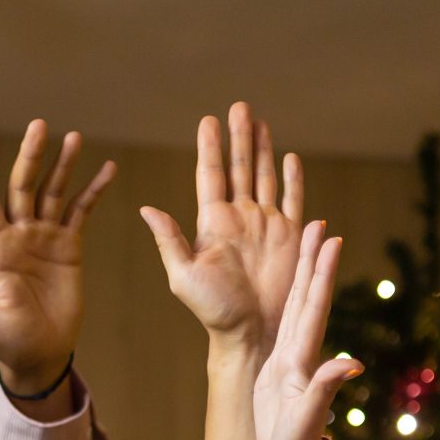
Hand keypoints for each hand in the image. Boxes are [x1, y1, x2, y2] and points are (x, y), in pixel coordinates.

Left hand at [0, 120, 115, 394]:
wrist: (40, 354)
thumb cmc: (6, 341)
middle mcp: (18, 235)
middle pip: (23, 186)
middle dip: (30, 156)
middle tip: (39, 125)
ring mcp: (44, 238)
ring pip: (53, 192)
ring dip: (62, 165)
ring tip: (73, 137)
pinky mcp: (69, 247)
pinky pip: (81, 211)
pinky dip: (93, 190)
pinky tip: (106, 169)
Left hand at [141, 104, 307, 352]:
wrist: (251, 334)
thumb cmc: (214, 311)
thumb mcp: (183, 275)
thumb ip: (169, 239)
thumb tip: (146, 207)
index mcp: (213, 223)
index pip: (211, 175)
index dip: (211, 147)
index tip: (208, 120)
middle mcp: (241, 218)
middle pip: (239, 167)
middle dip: (239, 137)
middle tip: (239, 105)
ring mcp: (267, 225)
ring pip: (265, 176)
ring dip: (262, 148)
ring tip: (259, 120)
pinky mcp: (291, 237)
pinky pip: (293, 200)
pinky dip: (293, 178)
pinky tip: (289, 156)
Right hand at [252, 223, 357, 439]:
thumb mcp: (307, 417)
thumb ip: (325, 388)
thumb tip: (353, 364)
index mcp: (305, 359)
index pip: (315, 307)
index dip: (323, 274)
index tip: (331, 240)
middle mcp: (303, 353)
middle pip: (309, 297)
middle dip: (314, 261)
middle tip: (319, 224)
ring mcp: (292, 359)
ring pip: (298, 306)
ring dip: (304, 275)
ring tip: (308, 243)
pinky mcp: (280, 368)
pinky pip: (285, 324)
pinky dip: (289, 301)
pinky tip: (290, 286)